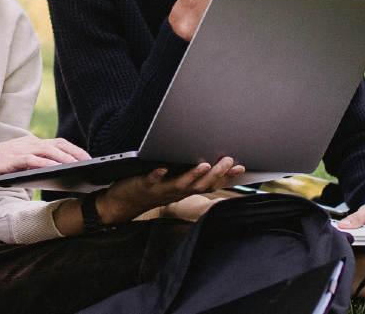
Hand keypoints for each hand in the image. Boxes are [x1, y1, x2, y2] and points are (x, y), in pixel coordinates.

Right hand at [0, 136, 89, 184]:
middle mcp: (27, 143)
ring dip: (65, 158)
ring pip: (48, 151)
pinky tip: (56, 169)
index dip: (75, 149)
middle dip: (76, 153)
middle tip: (90, 163)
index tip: (88, 158)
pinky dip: (46, 163)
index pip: (58, 143)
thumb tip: (53, 175)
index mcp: (30, 143)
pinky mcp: (10, 159)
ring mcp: (19, 150)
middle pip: (58, 145)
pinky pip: (32, 160)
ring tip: (79, 166)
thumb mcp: (17, 164)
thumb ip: (33, 166)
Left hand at [97, 157, 245, 224]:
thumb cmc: (151, 190)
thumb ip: (189, 175)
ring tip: (204, 165)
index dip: (226, 178)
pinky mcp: (144, 185)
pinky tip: (162, 168)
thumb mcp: (173, 184)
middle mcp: (176, 192)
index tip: (241, 167)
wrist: (123, 204)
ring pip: (180, 184)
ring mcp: (160, 190)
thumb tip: (207, 160)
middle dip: (216, 174)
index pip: (209, 185)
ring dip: (193, 175)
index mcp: (185, 190)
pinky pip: (151, 180)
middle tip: (229, 161)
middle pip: (200, 185)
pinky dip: (157, 175)